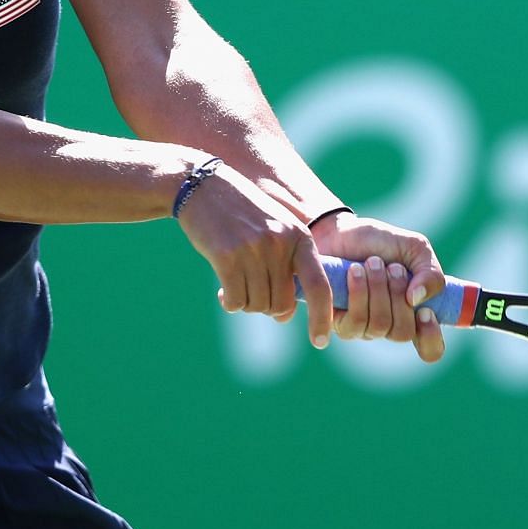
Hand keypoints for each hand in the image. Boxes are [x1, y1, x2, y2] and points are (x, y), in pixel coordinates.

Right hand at [176, 162, 335, 348]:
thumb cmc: (243, 214)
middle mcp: (280, 243)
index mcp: (300, 237)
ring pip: (257, 304)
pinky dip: (230, 302)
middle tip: (253, 294)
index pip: (319, 285)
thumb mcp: (275, 232)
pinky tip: (222, 291)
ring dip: (246, 304)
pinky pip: (236, 300)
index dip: (322, 317)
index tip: (319, 342)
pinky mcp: (226, 256)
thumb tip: (285, 316)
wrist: (205, 187)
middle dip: (267, 308)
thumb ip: (286, 270)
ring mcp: (253, 249)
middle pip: (282, 303)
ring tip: (236, 286)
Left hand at [309, 212, 446, 363]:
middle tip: (393, 268)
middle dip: (398, 295)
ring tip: (372, 263)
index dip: (431, 337)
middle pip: (403, 333)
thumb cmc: (379, 242)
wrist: (339, 230)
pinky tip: (355, 271)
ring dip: (378, 289)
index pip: (430, 348)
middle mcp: (389, 325)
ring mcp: (363, 328)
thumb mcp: (415, 248)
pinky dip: (359, 292)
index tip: (426, 312)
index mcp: (413, 312)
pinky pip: (355, 321)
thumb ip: (431, 273)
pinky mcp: (339, 324)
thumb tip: (417, 300)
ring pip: (379, 326)